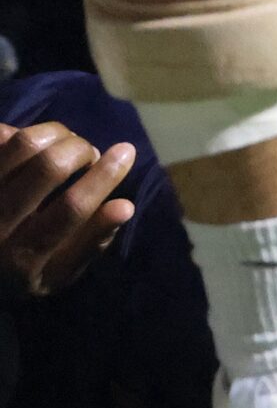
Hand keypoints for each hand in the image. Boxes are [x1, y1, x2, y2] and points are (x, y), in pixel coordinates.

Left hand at [0, 120, 135, 301]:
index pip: (72, 208)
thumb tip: (125, 206)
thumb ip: (92, 242)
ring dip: (56, 134)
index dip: (104, 176)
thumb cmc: (20, 275)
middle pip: (48, 167)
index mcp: (27, 254)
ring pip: (22, 144)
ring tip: (65, 143)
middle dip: (81, 149)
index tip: (127, 152)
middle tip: (90, 155)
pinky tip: (33, 143)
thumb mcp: (59, 275)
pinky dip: (18, 131)